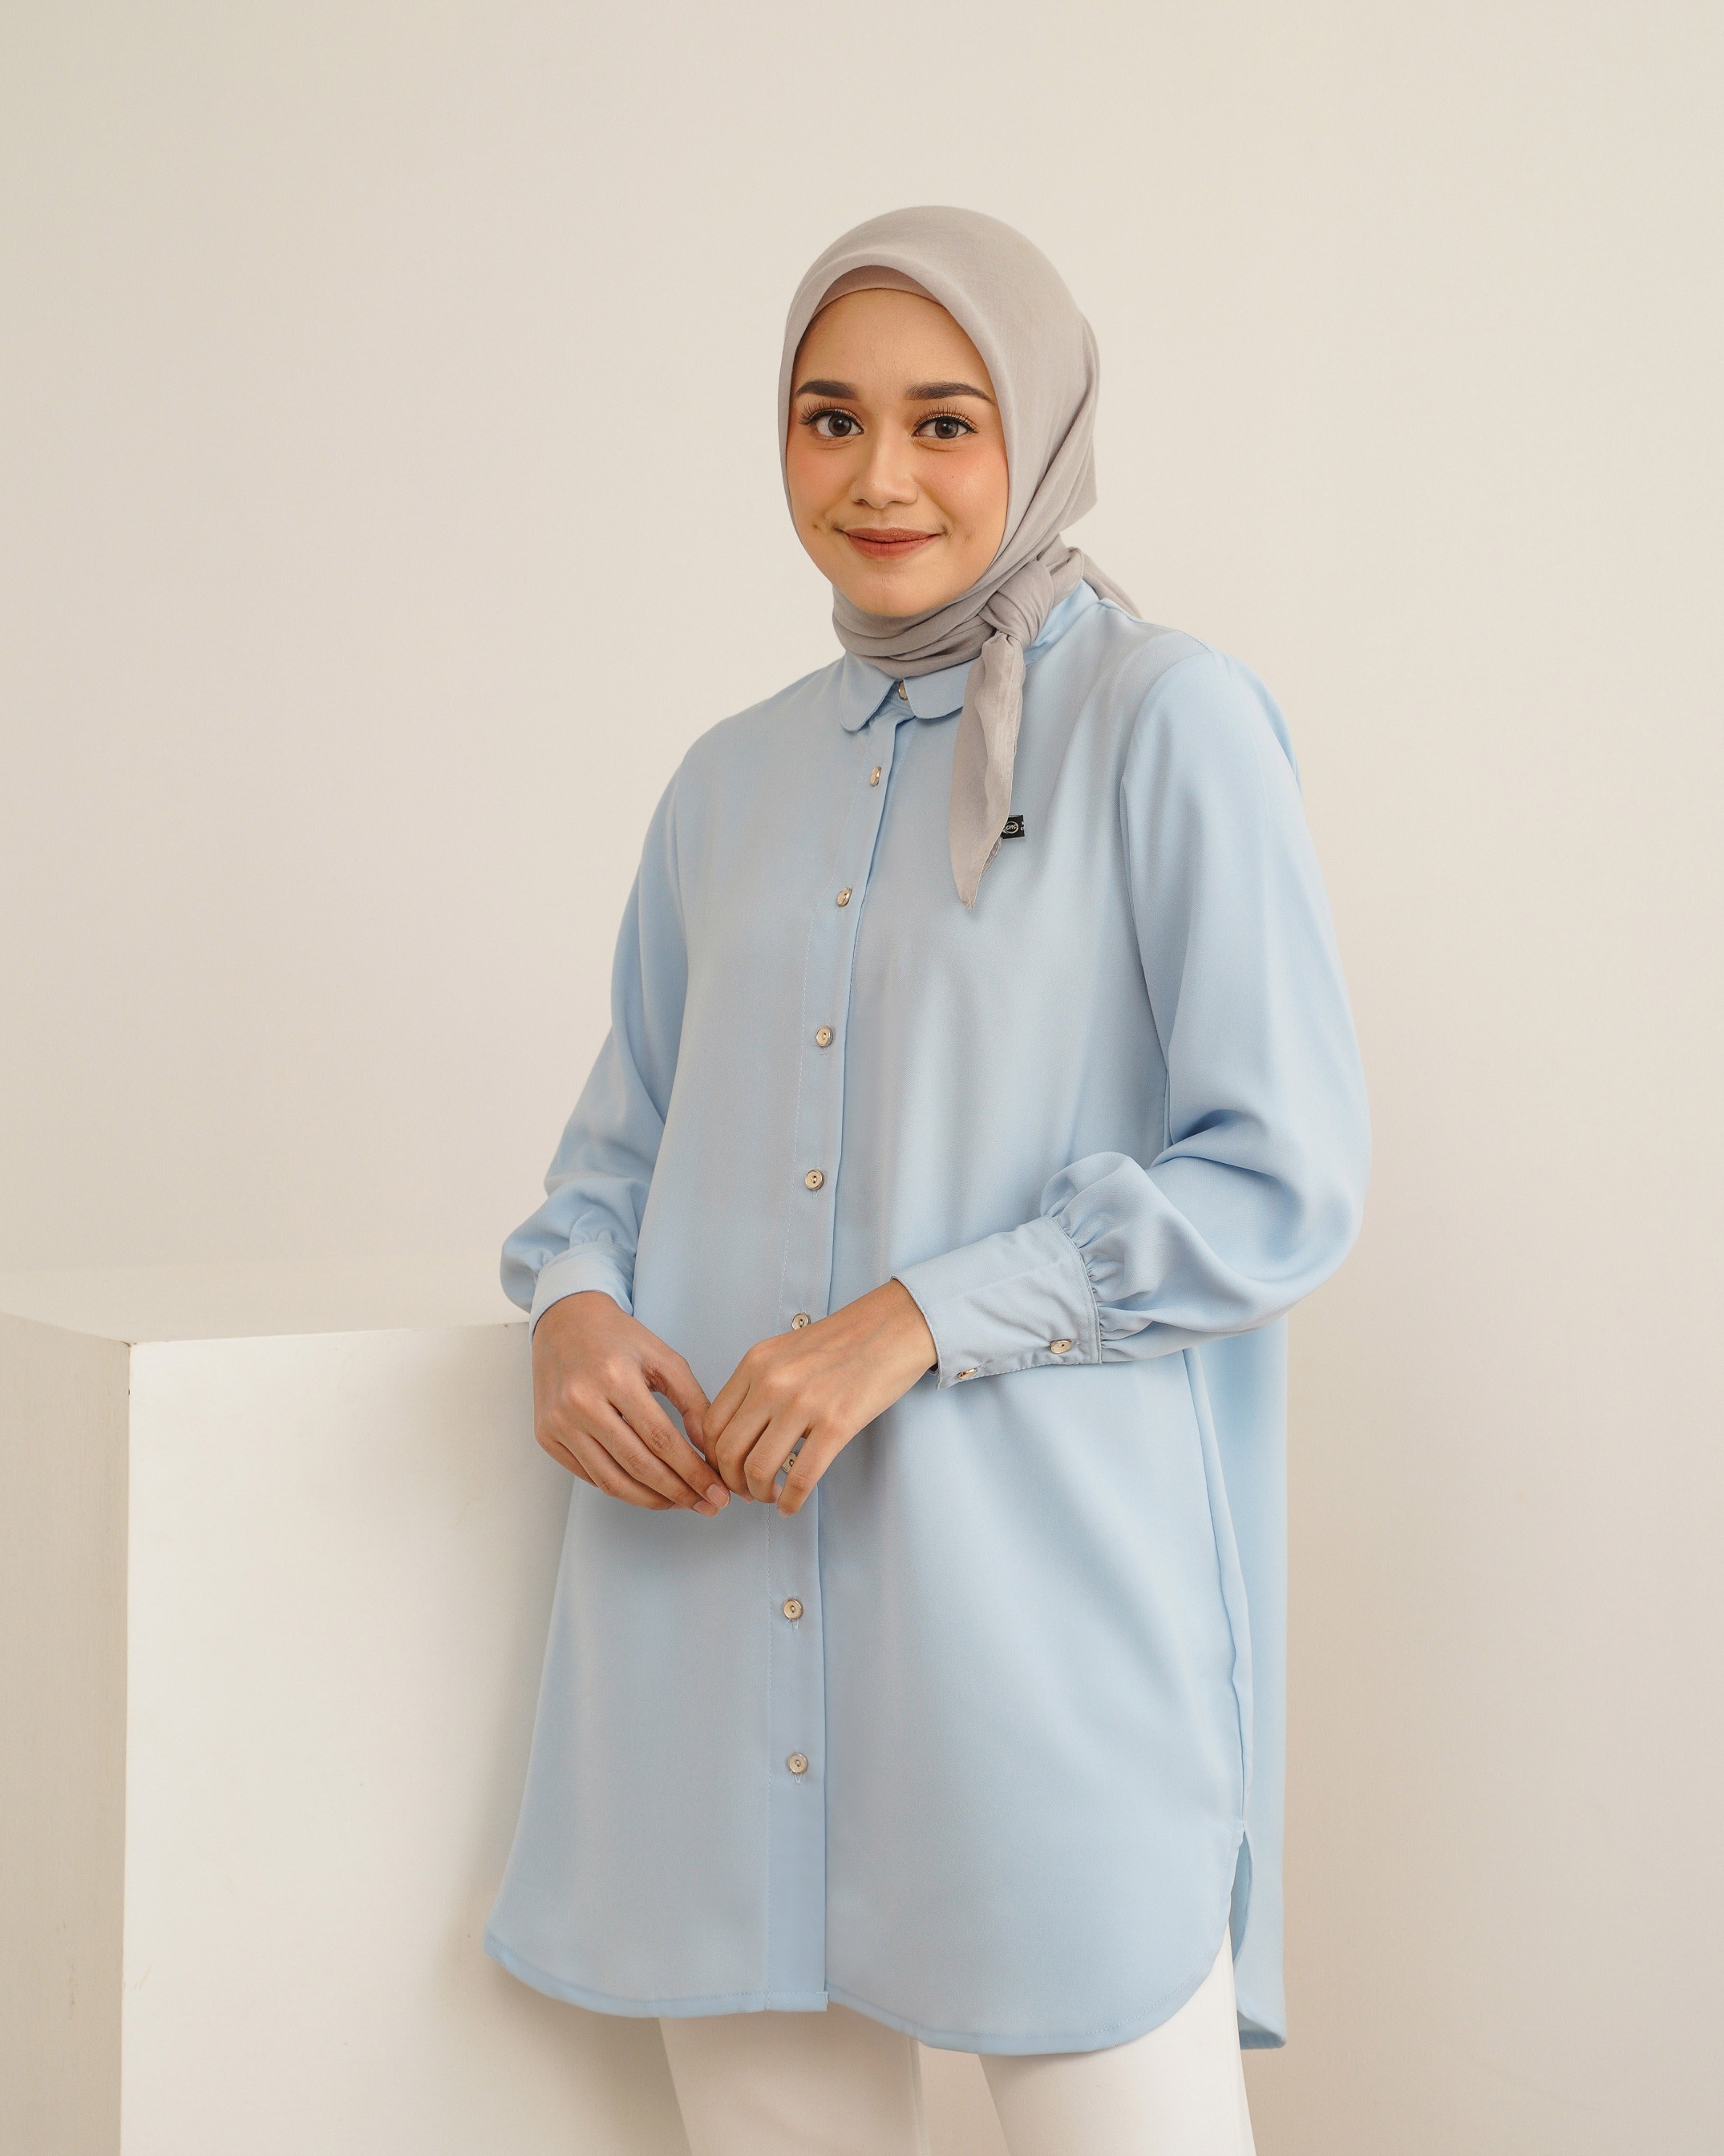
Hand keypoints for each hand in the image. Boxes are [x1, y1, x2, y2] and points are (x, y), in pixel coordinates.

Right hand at [532, 1292, 727, 1515]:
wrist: (566, 1322)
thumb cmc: (618, 1338)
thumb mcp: (664, 1358)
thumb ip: (692, 1402)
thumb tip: (708, 1450)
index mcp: (615, 1377)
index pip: (661, 1439)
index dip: (692, 1471)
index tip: (716, 1490)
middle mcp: (581, 1402)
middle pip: (636, 1465)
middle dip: (677, 1492)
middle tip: (705, 1504)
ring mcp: (559, 1422)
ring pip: (610, 1480)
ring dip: (650, 1499)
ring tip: (679, 1502)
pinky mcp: (546, 1436)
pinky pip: (589, 1475)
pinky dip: (620, 1488)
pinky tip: (646, 1489)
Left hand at [705, 1281, 936, 1515]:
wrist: (894, 1327)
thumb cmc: (845, 1340)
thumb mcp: (787, 1350)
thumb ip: (760, 1383)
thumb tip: (744, 1431)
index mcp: (756, 1363)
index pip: (712, 1423)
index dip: (713, 1457)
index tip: (726, 1470)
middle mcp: (772, 1382)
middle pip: (728, 1451)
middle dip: (733, 1482)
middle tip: (746, 1492)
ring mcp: (803, 1404)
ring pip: (758, 1469)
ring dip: (759, 1495)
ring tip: (771, 1497)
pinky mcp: (836, 1424)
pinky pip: (800, 1477)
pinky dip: (791, 1501)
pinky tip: (792, 1505)